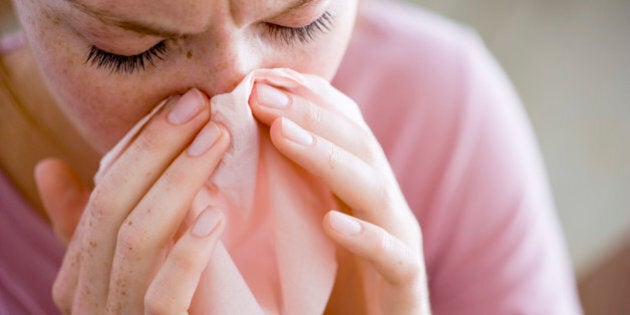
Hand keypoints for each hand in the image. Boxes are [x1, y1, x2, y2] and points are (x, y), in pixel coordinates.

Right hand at [35, 89, 230, 313]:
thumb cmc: (156, 312)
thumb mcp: (119, 269)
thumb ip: (87, 226)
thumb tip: (51, 168)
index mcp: (81, 272)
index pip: (102, 193)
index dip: (140, 144)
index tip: (183, 103)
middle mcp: (89, 296)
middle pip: (114, 206)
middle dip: (157, 149)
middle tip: (201, 106)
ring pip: (136, 242)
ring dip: (177, 183)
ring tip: (216, 140)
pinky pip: (162, 299)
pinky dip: (186, 256)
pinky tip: (215, 218)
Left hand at [249, 71, 430, 313]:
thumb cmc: (331, 281)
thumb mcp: (306, 222)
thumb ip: (290, 184)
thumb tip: (242, 139)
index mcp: (359, 185)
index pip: (342, 126)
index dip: (305, 98)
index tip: (258, 79)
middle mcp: (383, 205)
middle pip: (357, 144)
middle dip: (310, 114)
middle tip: (259, 94)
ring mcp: (398, 240)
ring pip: (373, 190)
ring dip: (328, 158)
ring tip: (283, 133)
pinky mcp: (405, 284)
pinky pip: (390, 256)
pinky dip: (363, 236)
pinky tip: (331, 223)